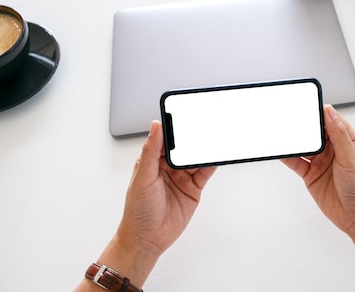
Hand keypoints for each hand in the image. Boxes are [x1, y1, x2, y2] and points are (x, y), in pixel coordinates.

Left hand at [117, 120, 216, 258]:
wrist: (148, 239)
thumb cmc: (138, 211)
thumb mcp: (143, 178)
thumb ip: (151, 151)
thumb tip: (155, 126)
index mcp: (152, 160)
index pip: (166, 138)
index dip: (175, 127)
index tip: (185, 115)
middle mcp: (168, 166)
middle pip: (184, 146)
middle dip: (194, 137)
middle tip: (205, 125)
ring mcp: (182, 177)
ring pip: (196, 157)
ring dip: (205, 149)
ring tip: (214, 139)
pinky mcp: (193, 188)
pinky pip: (205, 172)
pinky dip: (212, 163)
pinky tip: (216, 156)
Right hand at [282, 105, 354, 233]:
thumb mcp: (352, 159)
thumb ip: (339, 136)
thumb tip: (330, 112)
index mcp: (348, 140)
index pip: (330, 119)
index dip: (317, 111)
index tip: (304, 105)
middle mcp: (333, 148)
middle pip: (313, 131)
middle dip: (301, 124)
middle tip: (286, 117)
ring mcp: (321, 161)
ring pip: (303, 145)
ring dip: (292, 140)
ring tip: (279, 132)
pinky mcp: (311, 174)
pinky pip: (296, 161)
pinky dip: (286, 156)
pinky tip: (279, 151)